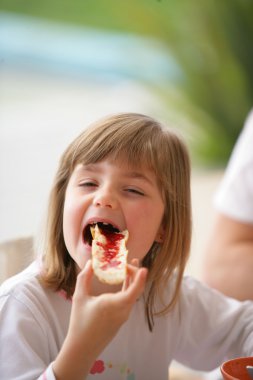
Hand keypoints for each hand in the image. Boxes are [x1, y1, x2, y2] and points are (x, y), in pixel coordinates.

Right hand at [53, 259, 146, 379]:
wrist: (82, 349)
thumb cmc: (79, 323)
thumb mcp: (79, 297)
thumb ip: (84, 278)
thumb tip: (90, 263)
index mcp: (115, 304)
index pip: (134, 290)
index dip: (140, 278)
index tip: (143, 268)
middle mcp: (123, 310)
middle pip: (136, 290)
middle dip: (135, 273)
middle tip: (129, 261)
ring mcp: (124, 316)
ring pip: (133, 295)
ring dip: (132, 280)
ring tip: (128, 267)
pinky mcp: (121, 318)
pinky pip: (128, 300)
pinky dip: (128, 289)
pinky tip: (124, 280)